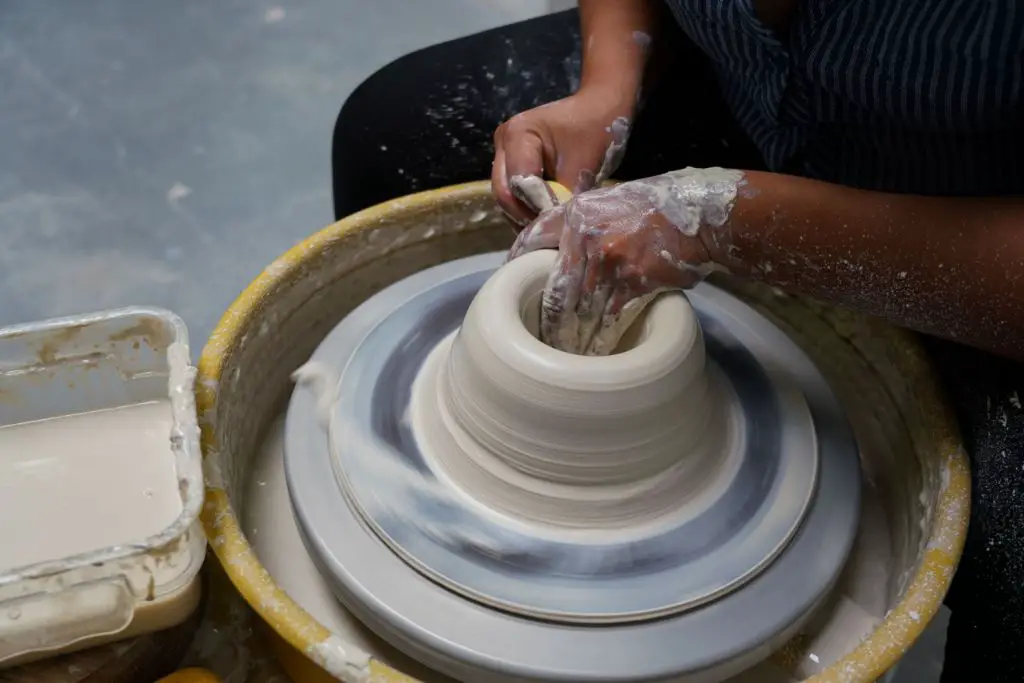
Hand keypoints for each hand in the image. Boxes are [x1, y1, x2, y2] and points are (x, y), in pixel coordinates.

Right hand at [492, 86, 634, 225]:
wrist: (599, 107)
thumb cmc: (595, 130)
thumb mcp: (582, 167)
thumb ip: (564, 198)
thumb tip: (556, 229)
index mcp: (518, 134)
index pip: (517, 184)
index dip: (536, 208)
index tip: (559, 223)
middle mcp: (503, 142)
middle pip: (504, 193)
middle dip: (526, 216)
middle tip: (551, 232)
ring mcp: (504, 152)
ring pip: (505, 196)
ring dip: (524, 215)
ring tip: (548, 229)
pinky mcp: (511, 162)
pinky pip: (512, 193)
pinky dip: (526, 208)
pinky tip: (544, 220)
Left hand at [508, 175, 726, 354]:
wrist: (701, 215)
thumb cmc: (656, 207)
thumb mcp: (608, 201)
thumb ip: (579, 224)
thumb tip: (553, 254)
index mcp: (576, 214)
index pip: (532, 242)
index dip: (517, 267)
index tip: (510, 287)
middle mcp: (587, 237)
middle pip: (555, 292)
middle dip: (548, 322)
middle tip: (543, 340)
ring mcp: (609, 262)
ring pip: (581, 311)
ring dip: (575, 336)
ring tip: (567, 353)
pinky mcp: (633, 283)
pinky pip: (609, 318)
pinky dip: (603, 337)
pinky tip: (597, 350)